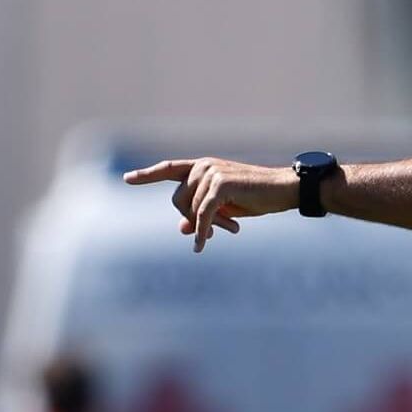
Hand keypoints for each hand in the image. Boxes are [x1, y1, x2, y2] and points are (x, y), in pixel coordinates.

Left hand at [123, 157, 298, 251]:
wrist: (284, 190)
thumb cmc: (256, 198)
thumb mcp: (225, 210)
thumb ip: (201, 215)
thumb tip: (182, 229)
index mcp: (202, 167)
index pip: (169, 169)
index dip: (147, 175)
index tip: (127, 178)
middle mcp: (203, 166)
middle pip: (178, 200)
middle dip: (193, 219)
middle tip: (221, 231)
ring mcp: (211, 173)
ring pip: (191, 210)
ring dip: (210, 226)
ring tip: (233, 228)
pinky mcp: (221, 185)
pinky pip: (203, 215)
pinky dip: (202, 232)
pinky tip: (202, 245)